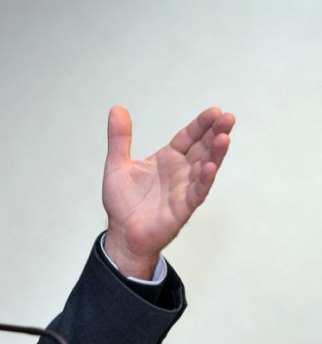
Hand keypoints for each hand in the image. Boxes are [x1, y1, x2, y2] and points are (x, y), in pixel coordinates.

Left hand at [102, 106, 234, 278]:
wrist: (122, 234)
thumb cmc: (122, 202)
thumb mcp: (117, 165)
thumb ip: (119, 139)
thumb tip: (117, 109)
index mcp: (167, 158)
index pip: (189, 136)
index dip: (201, 124)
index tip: (214, 111)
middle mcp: (180, 171)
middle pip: (203, 147)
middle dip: (216, 132)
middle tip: (228, 118)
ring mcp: (184, 188)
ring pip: (205, 167)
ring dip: (216, 153)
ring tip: (224, 137)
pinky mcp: (183, 207)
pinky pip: (197, 192)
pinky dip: (204, 180)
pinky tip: (210, 168)